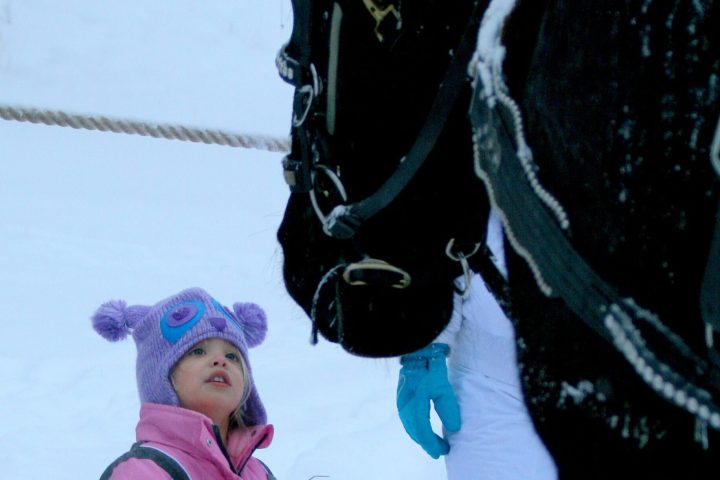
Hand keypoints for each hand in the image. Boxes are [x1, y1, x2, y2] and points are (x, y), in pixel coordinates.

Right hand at [396, 343, 459, 458]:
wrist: (416, 350)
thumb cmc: (430, 367)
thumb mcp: (443, 386)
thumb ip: (448, 408)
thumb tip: (454, 428)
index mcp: (413, 405)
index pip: (423, 431)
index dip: (432, 444)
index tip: (444, 451)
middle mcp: (404, 406)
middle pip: (415, 431)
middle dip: (427, 443)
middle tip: (440, 450)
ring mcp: (401, 401)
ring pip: (410, 426)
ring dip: (421, 437)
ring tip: (433, 443)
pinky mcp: (402, 397)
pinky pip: (408, 419)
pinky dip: (416, 428)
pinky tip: (423, 429)